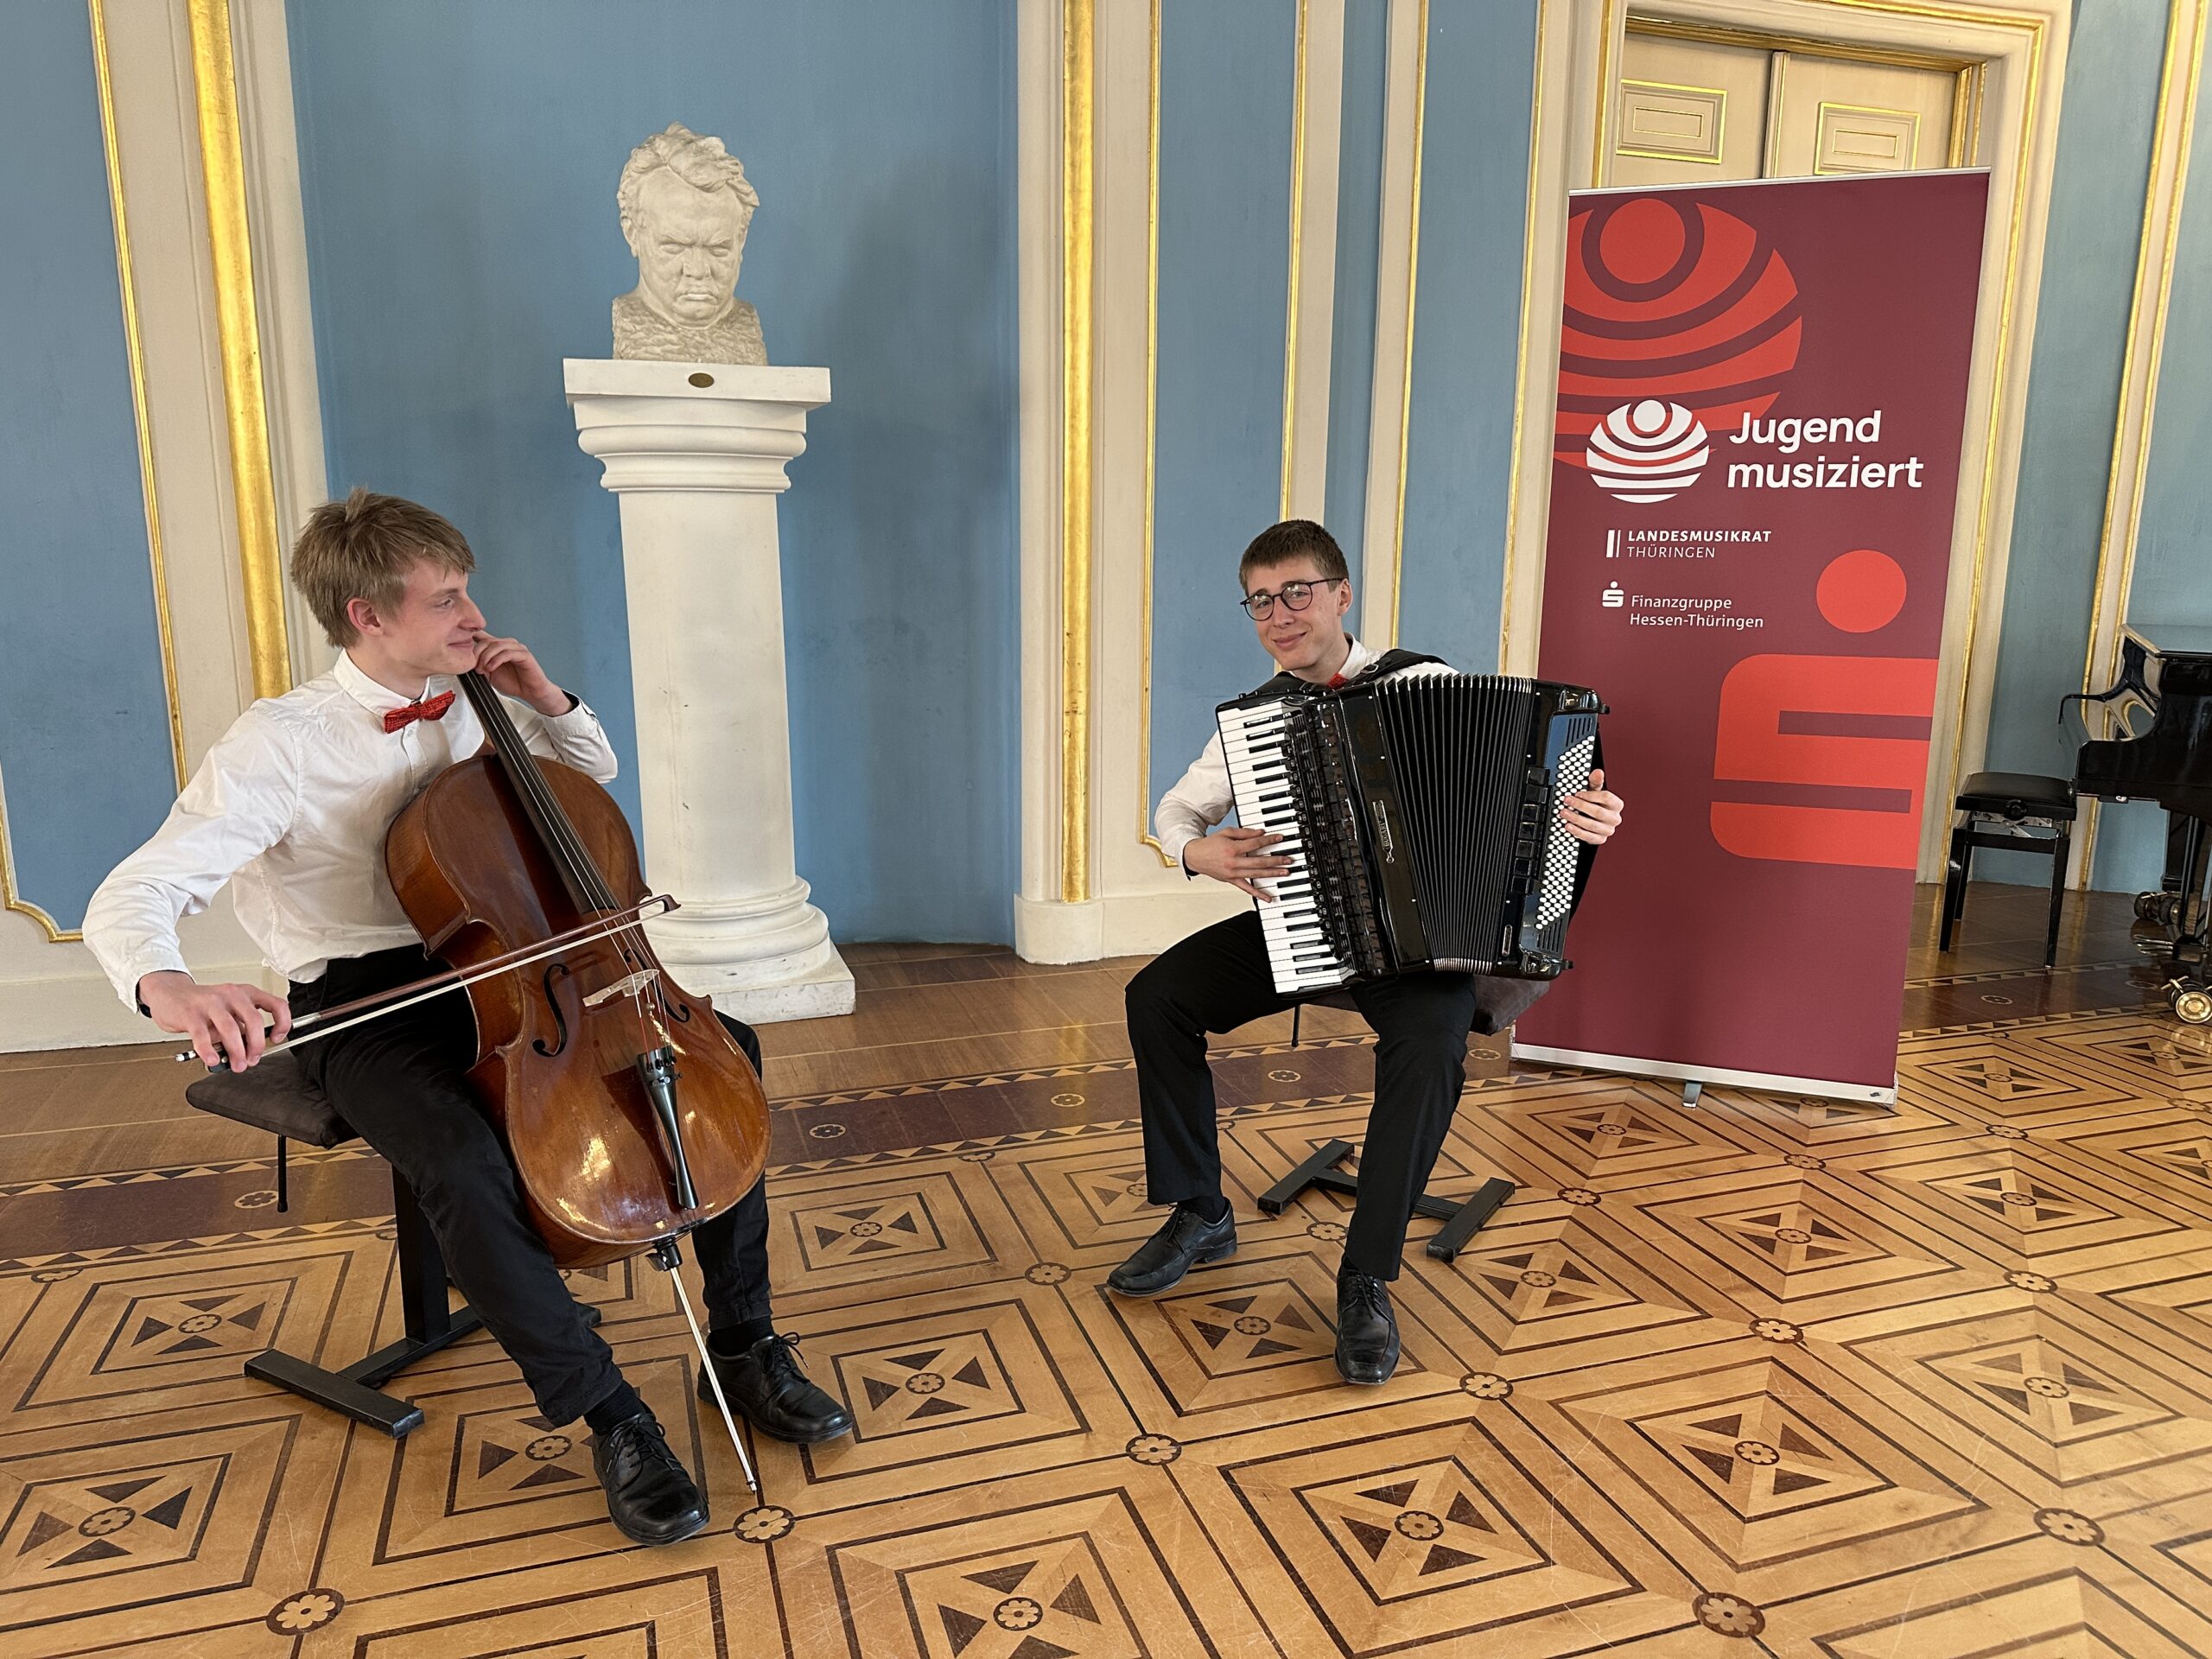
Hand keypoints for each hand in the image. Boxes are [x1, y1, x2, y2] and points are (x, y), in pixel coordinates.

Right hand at [139, 970, 291, 1069]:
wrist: (171, 994)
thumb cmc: (203, 1005)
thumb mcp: (229, 1010)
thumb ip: (241, 1028)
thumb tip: (249, 1053)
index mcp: (246, 993)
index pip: (276, 1004)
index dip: (282, 1023)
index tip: (276, 1039)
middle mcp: (231, 995)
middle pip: (254, 1021)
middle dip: (256, 1046)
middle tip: (252, 1060)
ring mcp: (210, 1003)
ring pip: (231, 1029)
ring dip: (236, 1051)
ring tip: (237, 1065)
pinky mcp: (190, 1013)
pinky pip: (202, 1035)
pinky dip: (208, 1051)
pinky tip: (212, 1060)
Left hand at [471, 631, 568, 715]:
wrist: (531, 692)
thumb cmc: (514, 682)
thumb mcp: (489, 675)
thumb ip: (480, 666)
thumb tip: (467, 662)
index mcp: (499, 647)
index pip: (483, 636)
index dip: (471, 638)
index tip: (462, 647)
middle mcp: (507, 644)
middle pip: (487, 640)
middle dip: (477, 653)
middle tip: (474, 667)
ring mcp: (517, 648)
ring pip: (497, 645)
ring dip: (486, 657)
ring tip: (482, 669)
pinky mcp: (524, 654)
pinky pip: (508, 653)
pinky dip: (497, 660)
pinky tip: (491, 668)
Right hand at [1184, 826, 1293, 900]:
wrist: (1195, 856)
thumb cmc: (1210, 844)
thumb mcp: (1226, 833)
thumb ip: (1244, 833)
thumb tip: (1260, 833)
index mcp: (1233, 848)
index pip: (1256, 844)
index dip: (1269, 840)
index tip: (1279, 838)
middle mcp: (1234, 862)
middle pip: (1259, 861)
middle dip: (1276, 860)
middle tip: (1288, 859)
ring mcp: (1233, 873)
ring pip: (1256, 874)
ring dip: (1272, 874)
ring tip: (1285, 872)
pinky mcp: (1232, 880)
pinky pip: (1247, 888)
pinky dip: (1258, 894)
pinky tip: (1268, 898)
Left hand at [1561, 767, 1622, 844]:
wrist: (1594, 819)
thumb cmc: (1595, 803)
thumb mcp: (1595, 791)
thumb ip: (1595, 781)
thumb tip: (1598, 772)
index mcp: (1616, 804)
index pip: (1606, 798)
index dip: (1590, 795)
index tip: (1577, 793)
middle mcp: (1615, 818)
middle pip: (1598, 812)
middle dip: (1580, 806)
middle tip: (1567, 801)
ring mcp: (1608, 830)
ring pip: (1592, 825)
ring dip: (1576, 819)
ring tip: (1564, 813)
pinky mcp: (1600, 839)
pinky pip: (1588, 837)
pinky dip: (1577, 832)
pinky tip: (1568, 826)